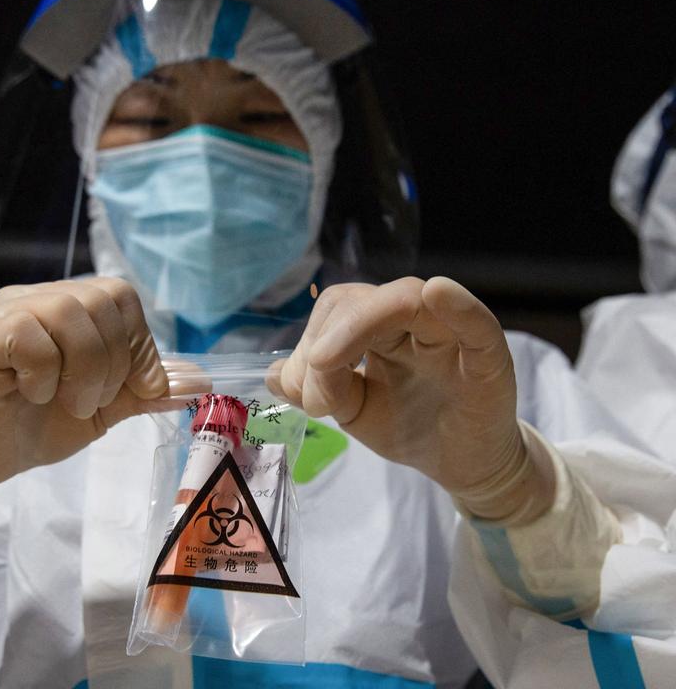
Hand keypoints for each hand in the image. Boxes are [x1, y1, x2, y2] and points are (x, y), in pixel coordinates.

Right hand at [0, 278, 169, 495]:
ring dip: (83, 369)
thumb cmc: (34, 425)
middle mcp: (36, 299)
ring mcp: (6, 313)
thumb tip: (202, 381)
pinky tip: (31, 395)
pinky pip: (28, 336)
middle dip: (114, 361)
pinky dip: (44, 374)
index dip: (138, 344)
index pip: (120, 297)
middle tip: (92, 402)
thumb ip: (143, 390)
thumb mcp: (101, 408)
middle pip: (101, 298)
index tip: (136, 389)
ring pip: (68, 312)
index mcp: (67, 307)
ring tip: (68, 403)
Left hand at [272, 276, 553, 519]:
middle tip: (320, 404)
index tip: (301, 394)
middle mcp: (412, 320)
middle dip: (323, 345)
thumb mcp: (354, 409)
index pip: (336, 309)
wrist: (464, 466)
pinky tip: (436, 294)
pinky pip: (475, 323)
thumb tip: (272, 375)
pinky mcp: (489, 358)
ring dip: (356, 332)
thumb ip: (317, 388)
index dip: (308, 344)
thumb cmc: (412, 427)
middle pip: (358, 300)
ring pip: (403, 300)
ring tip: (334, 393)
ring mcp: (452, 334)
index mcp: (379, 328)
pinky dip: (457, 306)